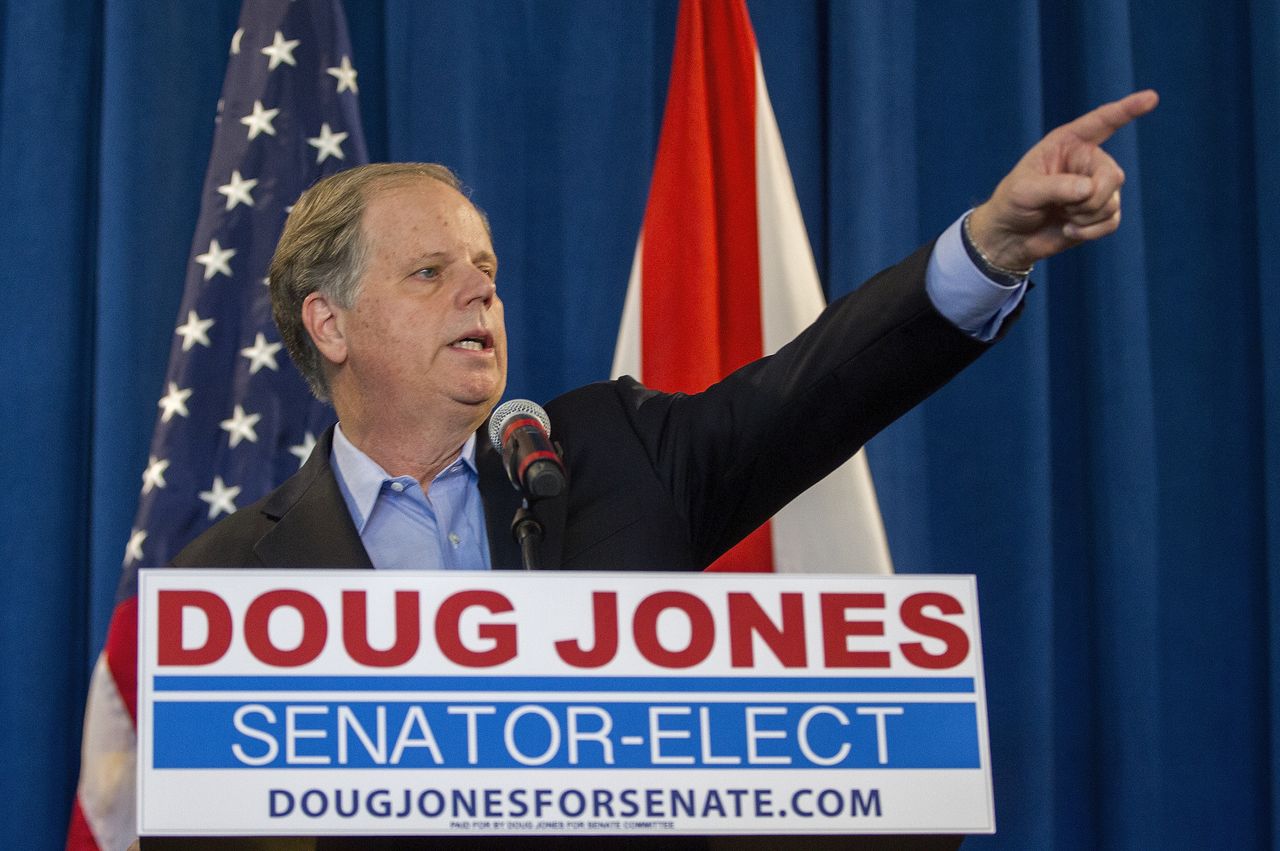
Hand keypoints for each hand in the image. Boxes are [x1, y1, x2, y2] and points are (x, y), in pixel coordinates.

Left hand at [967, 89, 1158, 270]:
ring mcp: (1096, 187)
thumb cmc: (1012, 204)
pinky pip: (1112, 221)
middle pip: (1113, 175)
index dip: (1127, 110)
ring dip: (1086, 216)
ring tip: (1062, 215)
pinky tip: (1069, 229)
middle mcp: (1086, 161)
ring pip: (1112, 201)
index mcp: (1068, 143)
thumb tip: (1090, 188)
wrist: (1010, 237)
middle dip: (1092, 198)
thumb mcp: (1024, 191)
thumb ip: (1056, 187)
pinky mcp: (1099, 212)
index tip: (1151, 98)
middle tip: (1064, 208)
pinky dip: (1091, 231)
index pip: (1102, 122)